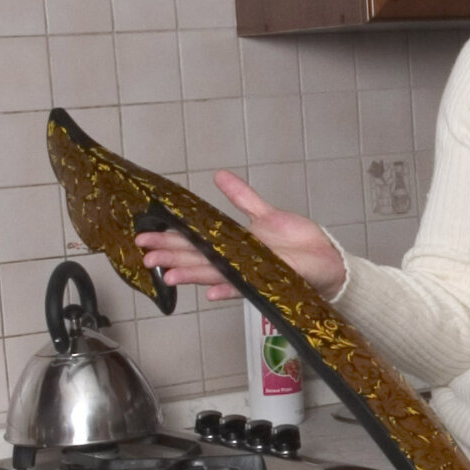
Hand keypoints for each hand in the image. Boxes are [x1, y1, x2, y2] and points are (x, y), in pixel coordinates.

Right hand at [133, 170, 347, 300]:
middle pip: (198, 259)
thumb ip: (242, 197)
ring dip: (190, 274)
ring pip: (214, 272)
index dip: (170, 241)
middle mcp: (237, 262)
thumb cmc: (297, 243)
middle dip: (171, 257)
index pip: (194, 243)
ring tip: (167, 275)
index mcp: (233, 246)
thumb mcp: (266, 215)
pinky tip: (210, 293)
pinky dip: (228, 290)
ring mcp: (250, 273)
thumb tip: (219, 175)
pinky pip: (245, 287)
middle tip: (145, 255)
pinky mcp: (269, 280)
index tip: (145, 237)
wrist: (325, 259)